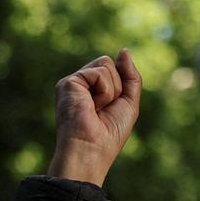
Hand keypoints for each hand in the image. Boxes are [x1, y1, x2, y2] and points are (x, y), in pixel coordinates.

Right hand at [47, 49, 142, 185]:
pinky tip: (92, 106)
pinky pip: (100, 72)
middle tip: (104, 110)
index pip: (113, 69)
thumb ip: (130, 77)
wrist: (92, 150)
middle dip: (117, 87)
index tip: (111, 108)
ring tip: (97, 109)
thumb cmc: (109, 135)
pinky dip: (104, 91)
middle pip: (109, 63)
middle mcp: (81, 84)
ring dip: (111, 91)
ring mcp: (74, 82)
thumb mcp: (128, 103)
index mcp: (92, 89)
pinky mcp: (69, 82)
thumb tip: (124, 50)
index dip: (120, 86)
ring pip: (106, 64)